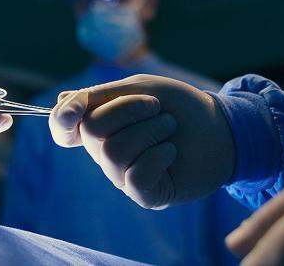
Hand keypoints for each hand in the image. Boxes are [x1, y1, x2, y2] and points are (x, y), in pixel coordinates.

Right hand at [49, 74, 234, 208]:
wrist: (221, 126)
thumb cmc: (178, 106)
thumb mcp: (138, 88)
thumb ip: (98, 96)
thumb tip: (61, 103)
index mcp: (98, 124)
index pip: (62, 127)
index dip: (62, 119)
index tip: (77, 110)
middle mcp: (104, 151)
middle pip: (91, 130)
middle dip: (128, 110)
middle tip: (156, 108)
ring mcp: (122, 174)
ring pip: (113, 152)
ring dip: (149, 131)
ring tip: (169, 127)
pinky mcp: (145, 194)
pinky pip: (135, 177)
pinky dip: (158, 156)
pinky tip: (171, 151)